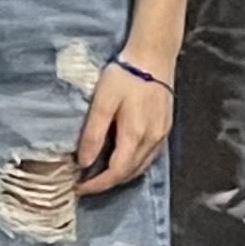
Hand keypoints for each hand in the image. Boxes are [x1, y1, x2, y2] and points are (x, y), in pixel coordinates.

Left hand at [78, 58, 174, 192]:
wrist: (154, 56)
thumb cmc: (125, 77)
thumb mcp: (102, 102)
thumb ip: (93, 134)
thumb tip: (84, 162)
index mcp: (135, 135)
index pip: (116, 172)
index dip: (97, 185)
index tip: (79, 188)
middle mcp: (152, 140)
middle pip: (130, 173)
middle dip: (107, 183)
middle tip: (86, 183)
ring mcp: (162, 134)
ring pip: (141, 167)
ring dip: (121, 175)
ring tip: (101, 174)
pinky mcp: (165, 127)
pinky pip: (149, 156)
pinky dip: (134, 164)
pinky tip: (123, 158)